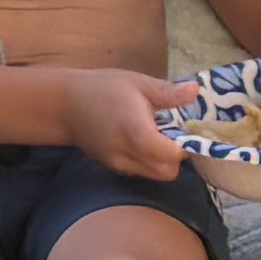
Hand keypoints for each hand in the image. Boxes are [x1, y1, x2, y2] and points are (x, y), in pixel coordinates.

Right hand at [59, 65, 186, 176]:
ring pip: (154, 176)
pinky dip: (147, 163)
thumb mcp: (137, 83)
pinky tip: (141, 143)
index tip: (184, 131)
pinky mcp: (112, 167)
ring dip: (162, 162)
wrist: (64, 104)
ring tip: (157, 138)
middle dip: (176, 158)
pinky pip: (139, 172)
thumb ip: (168, 92)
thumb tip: (196, 91)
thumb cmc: (102, 88)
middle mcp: (127, 153)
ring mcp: (118, 164)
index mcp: (137, 131)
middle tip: (173, 136)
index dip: (184, 146)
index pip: (172, 155)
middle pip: (167, 173)